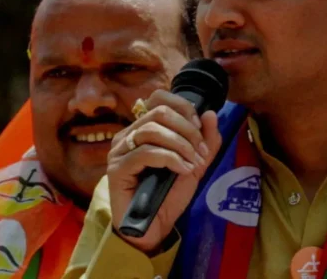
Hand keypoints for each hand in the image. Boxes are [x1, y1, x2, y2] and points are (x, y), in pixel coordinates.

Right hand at [107, 89, 222, 253]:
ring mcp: (119, 151)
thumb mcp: (195, 163)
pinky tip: (183, 170)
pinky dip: (171, 158)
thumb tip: (210, 113)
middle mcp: (128, 135)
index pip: (159, 98)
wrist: (155, 227)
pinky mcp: (117, 169)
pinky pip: (146, 152)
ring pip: (152, 130)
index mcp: (144, 128)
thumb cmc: (170, 194)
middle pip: (159, 112)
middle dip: (187, 129)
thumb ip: (206, 141)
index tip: (200, 128)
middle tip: (200, 150)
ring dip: (180, 145)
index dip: (184, 108)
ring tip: (193, 162)